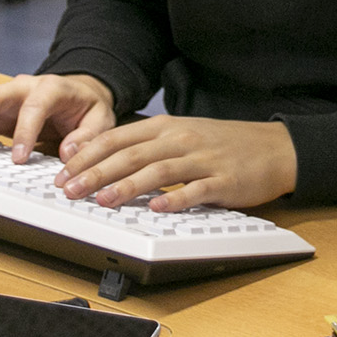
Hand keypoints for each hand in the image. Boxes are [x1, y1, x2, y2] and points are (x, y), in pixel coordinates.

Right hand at [0, 73, 116, 162]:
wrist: (79, 93)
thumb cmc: (87, 107)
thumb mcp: (101, 120)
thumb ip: (88, 136)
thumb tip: (69, 153)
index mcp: (51, 87)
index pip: (34, 106)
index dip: (24, 131)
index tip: (19, 157)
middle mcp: (23, 87)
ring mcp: (5, 96)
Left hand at [56, 116, 297, 212]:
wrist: (273, 147)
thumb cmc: (222, 144)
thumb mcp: (181, 135)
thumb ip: (146, 146)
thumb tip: (104, 161)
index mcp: (165, 127)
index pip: (116, 139)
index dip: (87, 155)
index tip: (62, 172)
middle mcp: (179, 139)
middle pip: (130, 155)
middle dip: (96, 173)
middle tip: (70, 190)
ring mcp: (201, 160)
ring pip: (158, 170)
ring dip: (127, 186)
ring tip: (103, 200)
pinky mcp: (223, 181)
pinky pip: (195, 190)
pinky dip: (175, 199)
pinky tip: (157, 208)